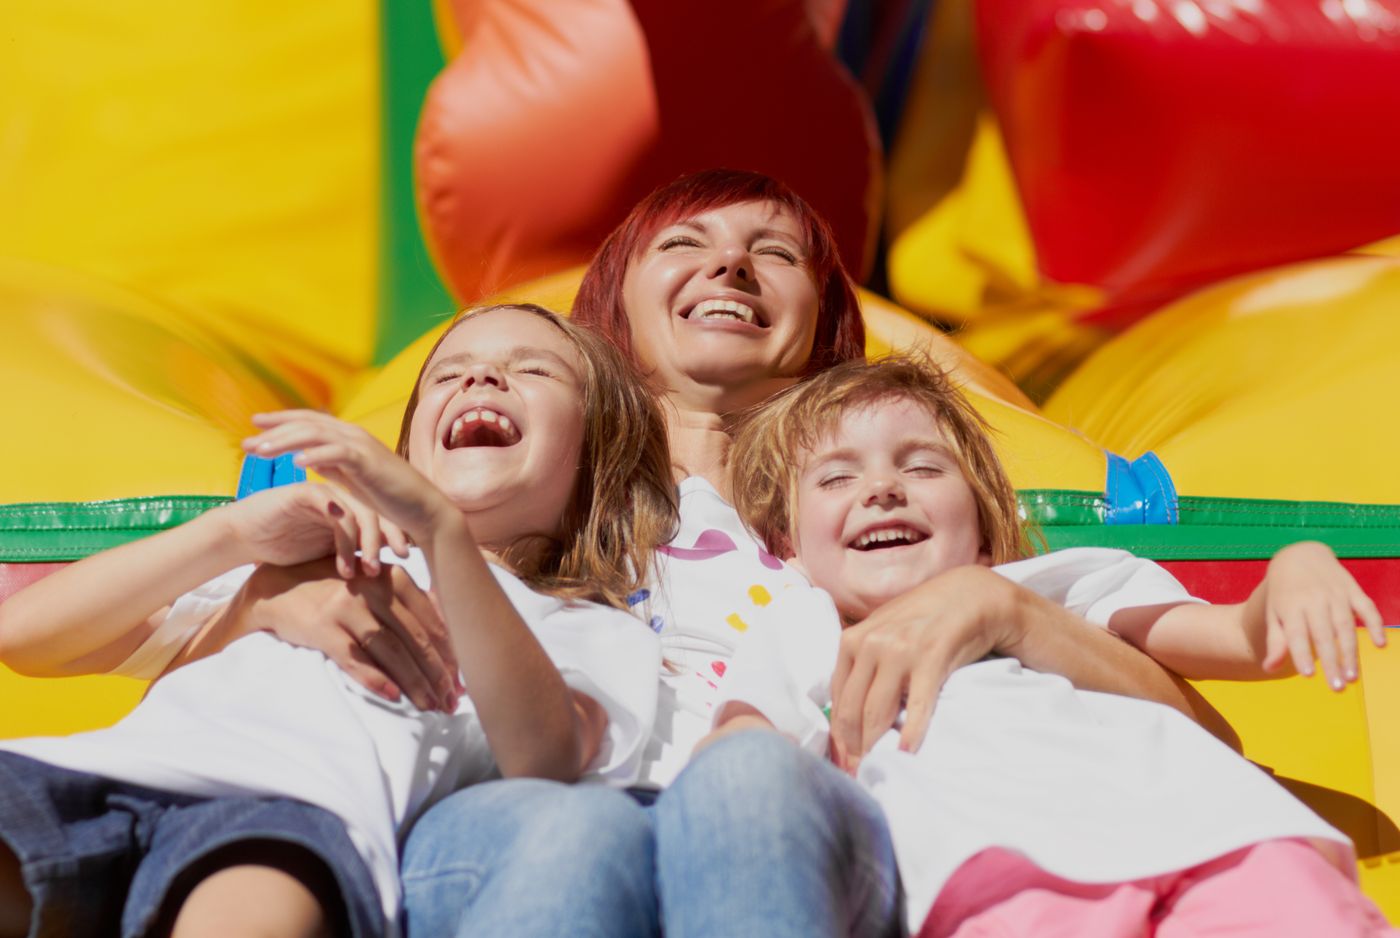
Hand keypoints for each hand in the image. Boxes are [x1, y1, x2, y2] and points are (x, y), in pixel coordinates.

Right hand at [220, 483, 407, 578]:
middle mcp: (340, 498)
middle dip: (390, 538)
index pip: (381, 517)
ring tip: (365, 571)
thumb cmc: (283, 548)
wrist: (243, 537)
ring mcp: (324, 494)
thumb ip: (352, 555)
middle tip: (399, 562)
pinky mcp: (306, 493)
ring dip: (365, 545)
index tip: (407, 561)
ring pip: (360, 512)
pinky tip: (343, 562)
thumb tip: (387, 578)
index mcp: (348, 509)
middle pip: (377, 512)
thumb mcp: (326, 555)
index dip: (397, 536)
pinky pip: (334, 510)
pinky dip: (343, 536)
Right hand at [227, 558, 460, 710]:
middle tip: (452, 701)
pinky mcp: (322, 627)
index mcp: (393, 576)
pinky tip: (393, 695)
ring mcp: (346, 608)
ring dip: (414, 682)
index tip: (463, 680)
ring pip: (390, 650)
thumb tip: (451, 640)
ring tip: (430, 705)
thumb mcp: (376, 585)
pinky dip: (374, 678)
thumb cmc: (339, 589)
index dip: (450, 654)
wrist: (279, 586)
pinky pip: (353, 657)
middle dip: (438, 674)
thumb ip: (410, 604)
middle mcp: (373, 589)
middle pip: (415, 638)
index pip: (432, 621)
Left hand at [244, 410, 450, 542]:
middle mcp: (353, 434)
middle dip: (273, 431)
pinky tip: (296, 462)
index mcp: (348, 437)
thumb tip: (307, 457)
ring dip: (285, 441)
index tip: (254, 424)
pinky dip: (316, 455)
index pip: (308, 421)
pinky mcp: (368, 462)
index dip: (280, 420)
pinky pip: (337, 454)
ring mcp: (361, 446)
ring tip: (261, 451)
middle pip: (306, 424)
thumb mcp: (353, 477)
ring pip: (316, 435)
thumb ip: (332, 464)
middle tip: (246, 442)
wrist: (422, 508)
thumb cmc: (390, 497)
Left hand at [829, 565, 1017, 771]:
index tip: (843, 759)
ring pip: (876, 713)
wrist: (969, 595)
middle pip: (851, 710)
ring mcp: (899, 653)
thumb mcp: (881, 631)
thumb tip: (846, 711)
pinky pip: (916, 706)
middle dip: (852, 748)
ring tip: (877, 771)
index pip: (836, 698)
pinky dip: (911, 734)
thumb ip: (862, 663)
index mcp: (852, 640)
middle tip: (857, 775)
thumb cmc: (922, 618)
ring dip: (875, 748)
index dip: (838, 735)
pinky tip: (907, 754)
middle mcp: (870, 645)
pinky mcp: (931, 660)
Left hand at [1256, 541, 1385, 688]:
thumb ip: (1275, 641)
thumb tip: (1268, 669)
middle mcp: (1312, 599)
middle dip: (1330, 662)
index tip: (1308, 675)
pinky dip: (1374, 624)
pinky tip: (1379, 644)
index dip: (1302, 654)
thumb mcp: (1274, 613)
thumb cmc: (1284, 593)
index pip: (1296, 633)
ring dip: (1351, 652)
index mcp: (1289, 606)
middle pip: (1323, 634)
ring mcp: (1334, 593)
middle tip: (1337, 688)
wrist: (1300, 556)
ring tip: (1352, 676)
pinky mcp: (1352, 589)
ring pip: (1345, 625)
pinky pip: (1366, 607)